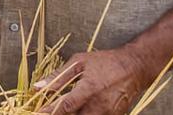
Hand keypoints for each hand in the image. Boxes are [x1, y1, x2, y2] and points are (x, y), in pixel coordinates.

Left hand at [34, 49, 150, 114]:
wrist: (134, 68)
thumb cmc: (106, 62)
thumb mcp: (80, 62)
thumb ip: (58, 76)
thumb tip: (38, 87)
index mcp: (89, 89)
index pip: (66, 106)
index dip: (50, 111)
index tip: (38, 113)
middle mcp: (98, 105)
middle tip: (50, 111)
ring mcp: (107, 114)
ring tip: (65, 109)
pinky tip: (79, 110)